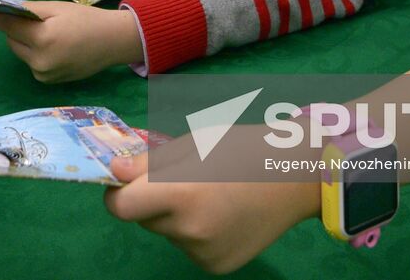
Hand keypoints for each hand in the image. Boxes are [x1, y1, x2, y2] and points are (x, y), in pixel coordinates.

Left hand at [0, 1, 142, 81]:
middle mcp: (39, 61)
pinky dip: (36, 54)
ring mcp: (44, 74)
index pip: (9, 27)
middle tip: (31, 20)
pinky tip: (54, 47)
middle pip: (13, 42)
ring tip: (47, 33)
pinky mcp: (48, 81)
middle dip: (16, 30)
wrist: (112, 42)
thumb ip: (28, 10)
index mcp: (42, 39)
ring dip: (26, 43)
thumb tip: (1, 11)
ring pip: (22, 53)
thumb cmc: (85, 20)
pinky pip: (33, 63)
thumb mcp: (56, 8)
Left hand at [103, 143, 319, 274]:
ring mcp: (204, 254)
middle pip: (145, 220)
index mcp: (182, 193)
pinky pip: (189, 248)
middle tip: (183, 180)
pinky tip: (222, 216)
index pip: (121, 208)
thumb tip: (113, 172)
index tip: (126, 182)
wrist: (296, 177)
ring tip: (211, 196)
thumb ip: (149, 162)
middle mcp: (190, 230)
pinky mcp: (217, 266)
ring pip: (168, 233)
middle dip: (152, 201)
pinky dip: (196, 233)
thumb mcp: (193, 143)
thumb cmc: (243, 149)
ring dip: (176, 217)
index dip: (117, 194)